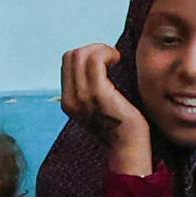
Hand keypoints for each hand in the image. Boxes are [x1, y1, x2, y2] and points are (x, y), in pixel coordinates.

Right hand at [57, 43, 153, 177]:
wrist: (128, 148)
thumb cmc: (121, 125)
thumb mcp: (98, 106)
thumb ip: (90, 88)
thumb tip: (97, 63)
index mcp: (68, 101)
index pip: (67, 62)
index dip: (87, 54)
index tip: (106, 62)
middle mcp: (71, 99)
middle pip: (71, 56)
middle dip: (93, 48)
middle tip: (111, 58)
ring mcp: (83, 97)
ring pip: (81, 55)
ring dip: (101, 49)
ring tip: (115, 58)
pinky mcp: (99, 95)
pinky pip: (95, 61)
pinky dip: (106, 53)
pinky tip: (117, 60)